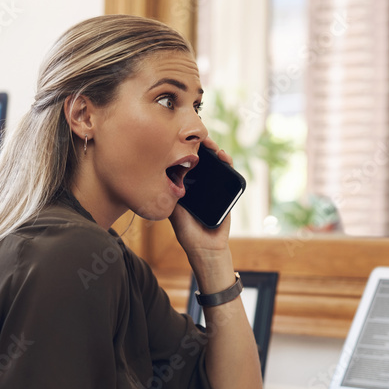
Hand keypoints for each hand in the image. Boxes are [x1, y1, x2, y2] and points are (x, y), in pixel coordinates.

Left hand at [168, 138, 233, 257]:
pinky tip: (223, 157)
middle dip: (202, 147)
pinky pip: (229, 174)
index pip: (186, 163)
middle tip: (200, 139)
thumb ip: (169, 196)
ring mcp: (214, 187)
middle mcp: (199, 184)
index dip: (185, 151)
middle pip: (202, 160)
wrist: (206, 248)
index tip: (182, 140)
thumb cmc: (188, 233)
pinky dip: (227, 163)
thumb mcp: (174, 212)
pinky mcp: (227, 191)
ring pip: (215, 164)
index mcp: (186, 187)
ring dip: (215, 151)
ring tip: (212, 146)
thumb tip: (159, 175)